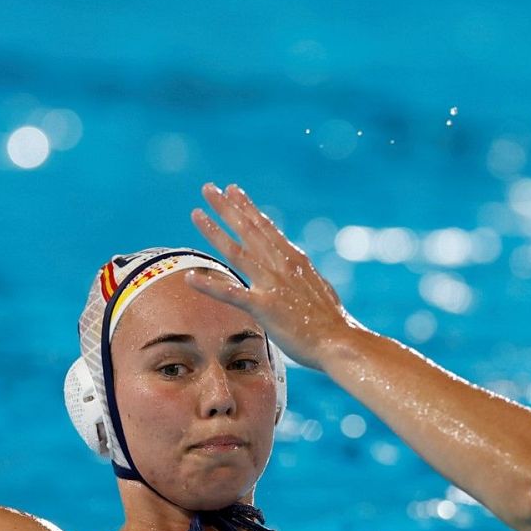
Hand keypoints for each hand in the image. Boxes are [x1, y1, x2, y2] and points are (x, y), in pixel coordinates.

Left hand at [188, 183, 361, 371]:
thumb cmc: (332, 323)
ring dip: (214, 232)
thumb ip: (302, 278)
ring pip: (237, 252)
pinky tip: (190, 277)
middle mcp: (282, 265)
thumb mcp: (318, 289)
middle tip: (208, 188)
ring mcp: (273, 284)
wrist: (340, 342)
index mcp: (294, 260)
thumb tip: (301, 272)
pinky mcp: (265, 307)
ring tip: (196, 214)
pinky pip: (232, 294)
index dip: (247, 208)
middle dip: (226, 208)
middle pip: (248, 230)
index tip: (233, 190)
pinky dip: (210, 285)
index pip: (266, 227)